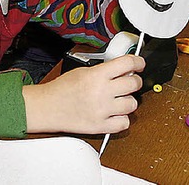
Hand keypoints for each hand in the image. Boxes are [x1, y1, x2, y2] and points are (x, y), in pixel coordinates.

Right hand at [22, 55, 144, 134]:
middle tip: (128, 81)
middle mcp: (102, 92)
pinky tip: (113, 112)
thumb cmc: (62, 89)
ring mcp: (103, 110)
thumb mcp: (82, 71)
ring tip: (118, 99)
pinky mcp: (101, 126)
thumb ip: (103, 70)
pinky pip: (125, 122)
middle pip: (134, 84)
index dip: (138, 62)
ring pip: (132, 104)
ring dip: (127, 100)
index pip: (127, 63)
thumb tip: (122, 69)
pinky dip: (121, 118)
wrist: (48, 107)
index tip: (140, 64)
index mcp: (96, 75)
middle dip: (133, 81)